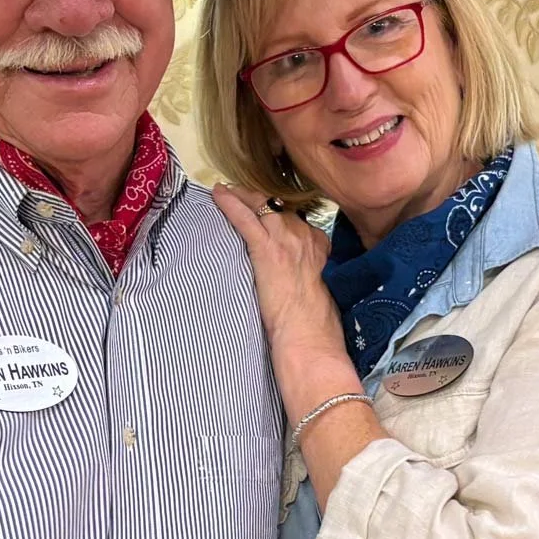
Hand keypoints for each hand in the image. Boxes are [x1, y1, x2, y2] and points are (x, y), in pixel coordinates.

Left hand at [212, 185, 384, 508]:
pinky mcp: (269, 252)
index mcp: (321, 252)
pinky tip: (217, 195)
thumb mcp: (317, 298)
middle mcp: (307, 241)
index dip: (280, 214)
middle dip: (259, 199)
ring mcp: (288, 243)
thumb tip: (293, 286)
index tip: (267, 211)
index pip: (299, 221)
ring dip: (244, 196)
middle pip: (279, 208)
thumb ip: (307, 282)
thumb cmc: (315, 333)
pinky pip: (247, 219)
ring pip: (263, 207)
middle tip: (241, 194)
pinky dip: (231, 204)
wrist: (311, 346)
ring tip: (227, 191)